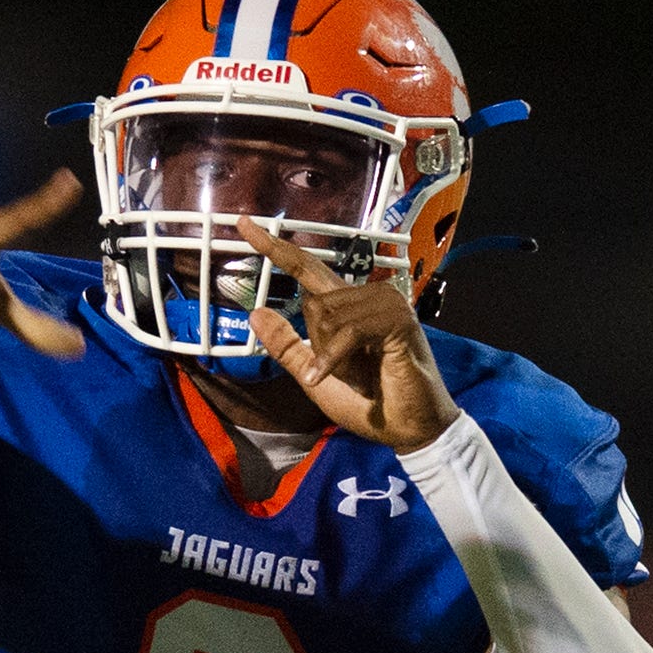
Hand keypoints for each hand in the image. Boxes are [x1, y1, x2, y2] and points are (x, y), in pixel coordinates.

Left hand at [235, 219, 460, 450]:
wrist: (408, 428)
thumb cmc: (368, 402)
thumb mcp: (313, 374)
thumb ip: (286, 345)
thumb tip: (256, 312)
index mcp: (348, 305)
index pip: (305, 267)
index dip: (274, 246)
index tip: (243, 224)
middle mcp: (367, 296)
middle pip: (315, 303)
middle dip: (321, 348)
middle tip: (348, 374)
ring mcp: (387, 303)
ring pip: (329, 318)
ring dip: (335, 358)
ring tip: (363, 376)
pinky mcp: (399, 319)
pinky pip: (350, 331)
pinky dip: (338, 359)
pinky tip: (341, 378)